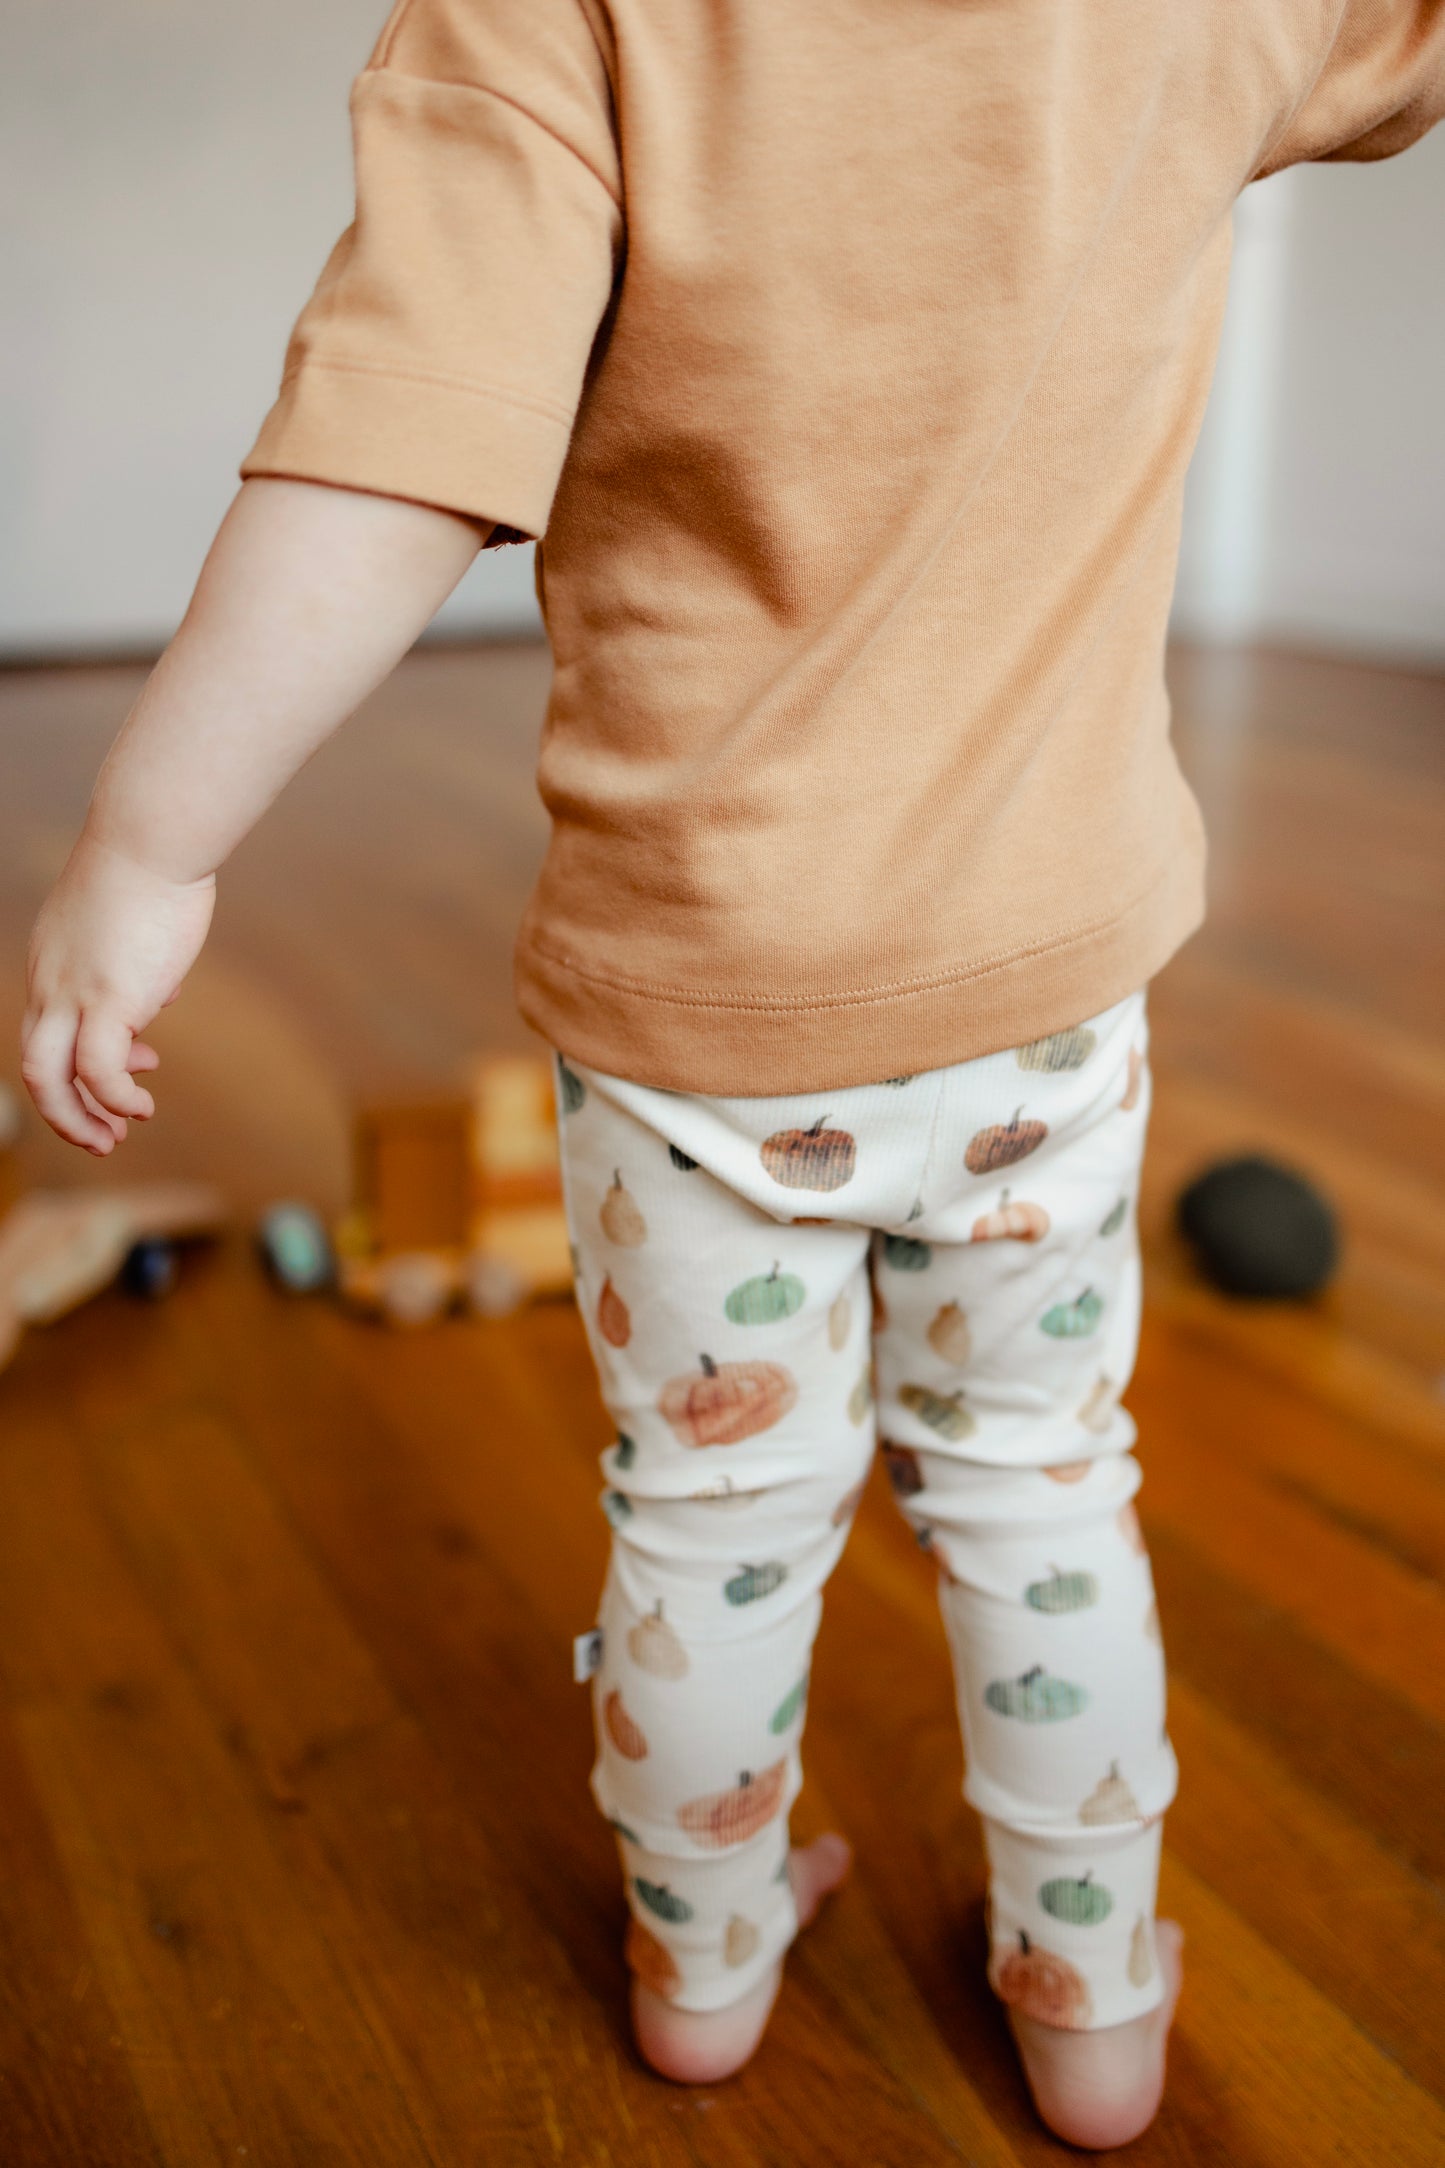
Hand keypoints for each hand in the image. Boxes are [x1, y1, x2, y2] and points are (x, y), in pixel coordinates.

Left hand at [21, 833, 215, 1153]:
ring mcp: (72, 994)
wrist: (150, 840)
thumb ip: (136, 964)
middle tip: (102, 1135)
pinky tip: (142, 1107)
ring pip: (49, 1079)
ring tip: (115, 1136)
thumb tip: (156, 996)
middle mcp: (48, 983)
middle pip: (34, 1066)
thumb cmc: (151, 869)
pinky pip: (99, 1071)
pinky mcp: (107, 1000)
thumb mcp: (132, 925)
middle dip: (65, 1111)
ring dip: (78, 1119)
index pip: (47, 1030)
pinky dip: (116, 1098)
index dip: (83, 1063)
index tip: (139, 1064)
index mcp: (50, 963)